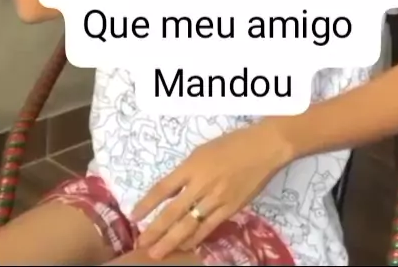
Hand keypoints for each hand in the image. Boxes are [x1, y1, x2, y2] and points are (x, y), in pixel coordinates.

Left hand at [132, 120, 289, 259]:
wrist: (264, 148)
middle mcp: (201, 184)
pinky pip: (209, 227)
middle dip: (155, 230)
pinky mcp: (231, 209)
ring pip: (189, 225)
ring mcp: (216, 198)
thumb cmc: (232, 143)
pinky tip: (185, 246)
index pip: (163, 188)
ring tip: (157, 253)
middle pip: (173, 212)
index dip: (146, 204)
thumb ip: (188, 171)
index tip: (134, 217)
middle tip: (140, 244)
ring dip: (171, 240)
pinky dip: (195, 238)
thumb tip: (174, 190)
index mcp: (192, 165)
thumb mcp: (203, 151)